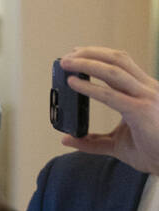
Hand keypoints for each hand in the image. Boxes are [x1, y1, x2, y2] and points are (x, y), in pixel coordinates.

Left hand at [60, 47, 158, 174]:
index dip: (100, 56)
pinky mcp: (141, 111)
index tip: (78, 53)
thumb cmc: (151, 152)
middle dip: (90, 54)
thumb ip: (92, 142)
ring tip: (66, 63)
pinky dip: (89, 87)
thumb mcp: (117, 144)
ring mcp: (146, 97)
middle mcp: (147, 89)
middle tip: (66, 56)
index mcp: (145, 91)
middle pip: (118, 60)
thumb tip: (67, 139)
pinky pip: (111, 95)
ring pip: (114, 71)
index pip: (122, 64)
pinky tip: (73, 84)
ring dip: (87, 63)